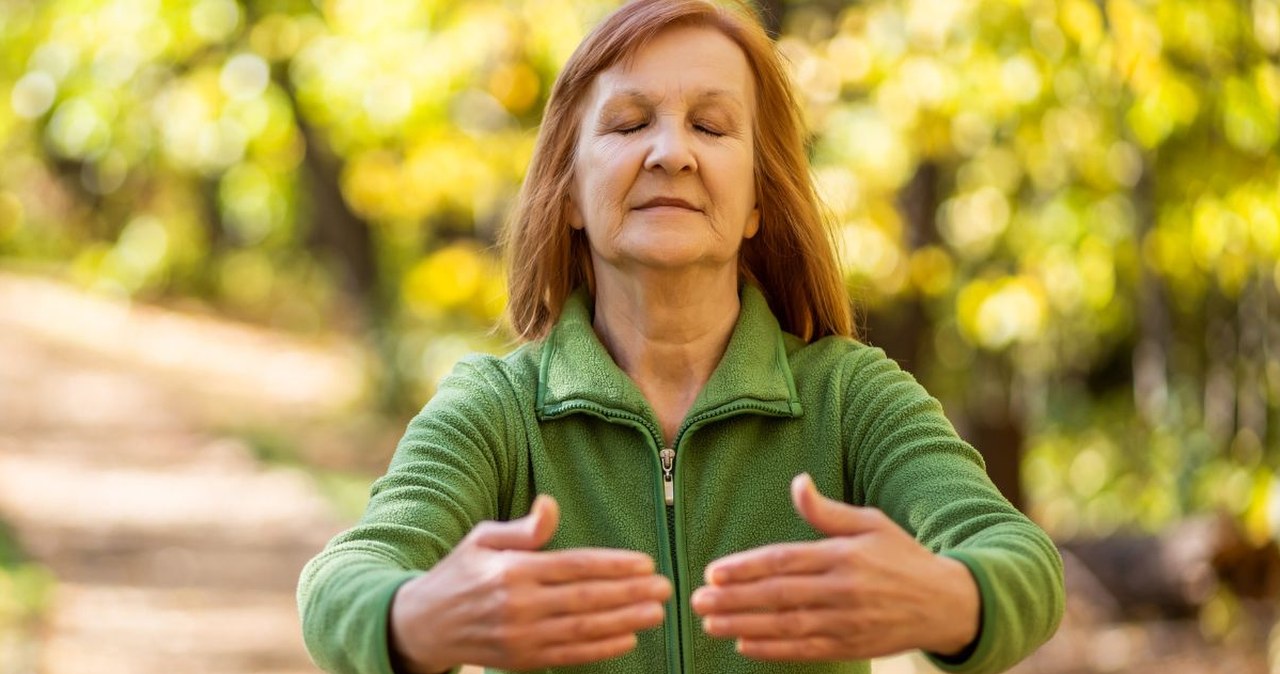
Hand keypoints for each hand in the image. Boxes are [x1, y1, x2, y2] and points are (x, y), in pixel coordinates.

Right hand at [390, 495, 672, 672]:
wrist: (421, 624)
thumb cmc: (458, 572)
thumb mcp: (483, 539)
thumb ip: (523, 529)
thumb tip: (550, 504)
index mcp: (513, 570)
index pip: (574, 566)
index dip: (613, 566)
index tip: (645, 563)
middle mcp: (518, 605)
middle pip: (586, 598)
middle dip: (630, 594)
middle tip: (664, 588)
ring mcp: (520, 637)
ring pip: (583, 629)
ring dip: (625, 622)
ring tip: (656, 613)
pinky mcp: (521, 660)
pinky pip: (569, 655)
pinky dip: (601, 649)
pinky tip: (628, 639)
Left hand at [690, 474, 979, 661]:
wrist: (948, 603)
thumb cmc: (902, 556)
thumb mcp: (870, 523)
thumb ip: (826, 511)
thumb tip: (797, 482)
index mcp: (843, 555)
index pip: (785, 561)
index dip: (747, 568)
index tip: (714, 572)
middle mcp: (843, 590)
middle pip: (779, 596)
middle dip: (734, 599)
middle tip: (697, 601)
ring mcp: (847, 622)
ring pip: (787, 626)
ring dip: (744, 626)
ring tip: (710, 623)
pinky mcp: (851, 647)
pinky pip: (805, 650)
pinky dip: (773, 650)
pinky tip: (744, 645)